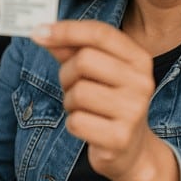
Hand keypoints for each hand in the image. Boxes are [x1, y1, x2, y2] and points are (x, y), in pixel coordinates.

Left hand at [32, 20, 178, 180]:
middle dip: (66, 74)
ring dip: (69, 102)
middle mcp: (142, 82)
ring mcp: (134, 111)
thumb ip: (72, 50)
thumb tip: (42, 31)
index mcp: (139, 59)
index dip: (66, 30)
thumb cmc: (109, 103)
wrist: (132, 150)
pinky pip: (76, 122)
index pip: (100, 33)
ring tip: (83, 109)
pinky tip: (88, 127)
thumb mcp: (97, 72)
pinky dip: (73, 124)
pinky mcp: (120, 138)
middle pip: (84, 61)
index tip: (37, 32)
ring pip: (78, 92)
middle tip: (72, 87)